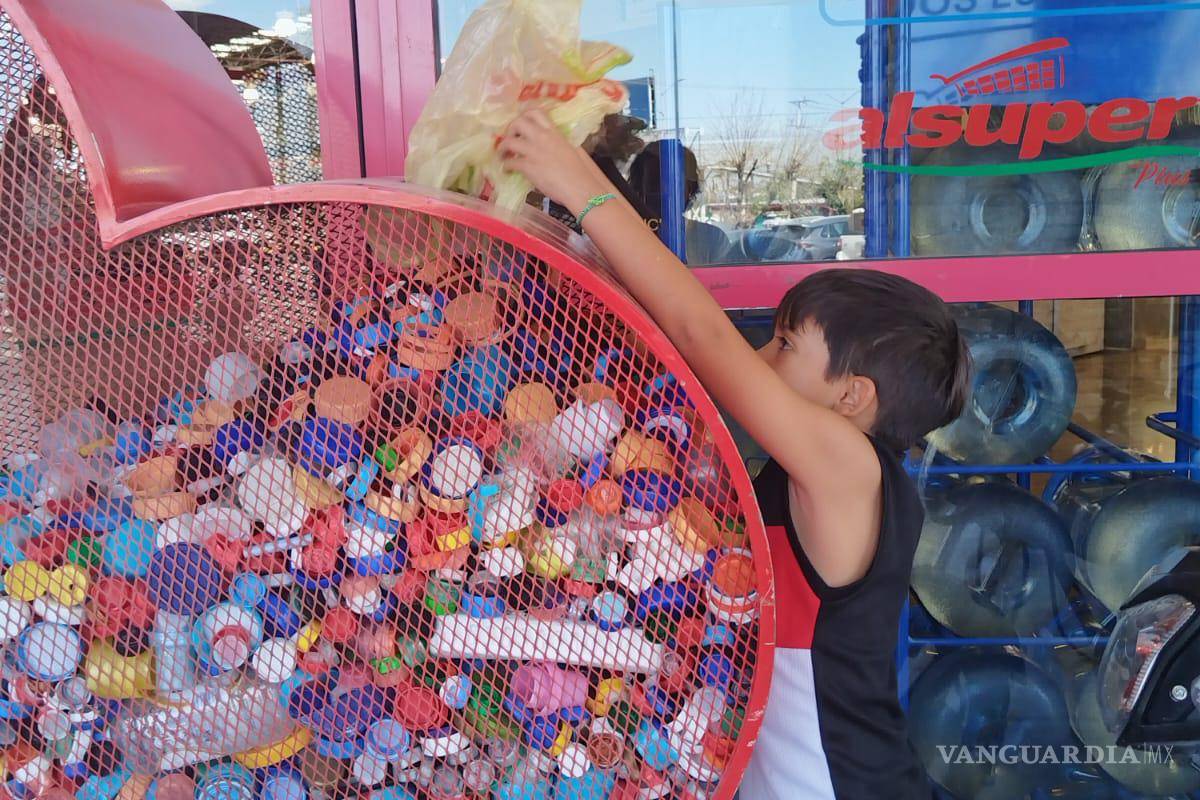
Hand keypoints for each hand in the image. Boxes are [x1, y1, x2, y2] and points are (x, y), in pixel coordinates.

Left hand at [498, 110, 612, 215]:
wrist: (580, 187)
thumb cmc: (581, 172)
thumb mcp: (572, 150)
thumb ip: (560, 144)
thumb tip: (554, 146)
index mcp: (554, 132)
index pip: (536, 113)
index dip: (525, 116)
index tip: (522, 124)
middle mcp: (542, 138)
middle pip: (518, 122)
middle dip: (510, 129)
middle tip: (511, 138)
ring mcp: (533, 151)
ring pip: (509, 142)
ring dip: (502, 148)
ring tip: (503, 154)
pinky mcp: (528, 166)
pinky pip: (510, 163)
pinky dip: (506, 166)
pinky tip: (507, 170)